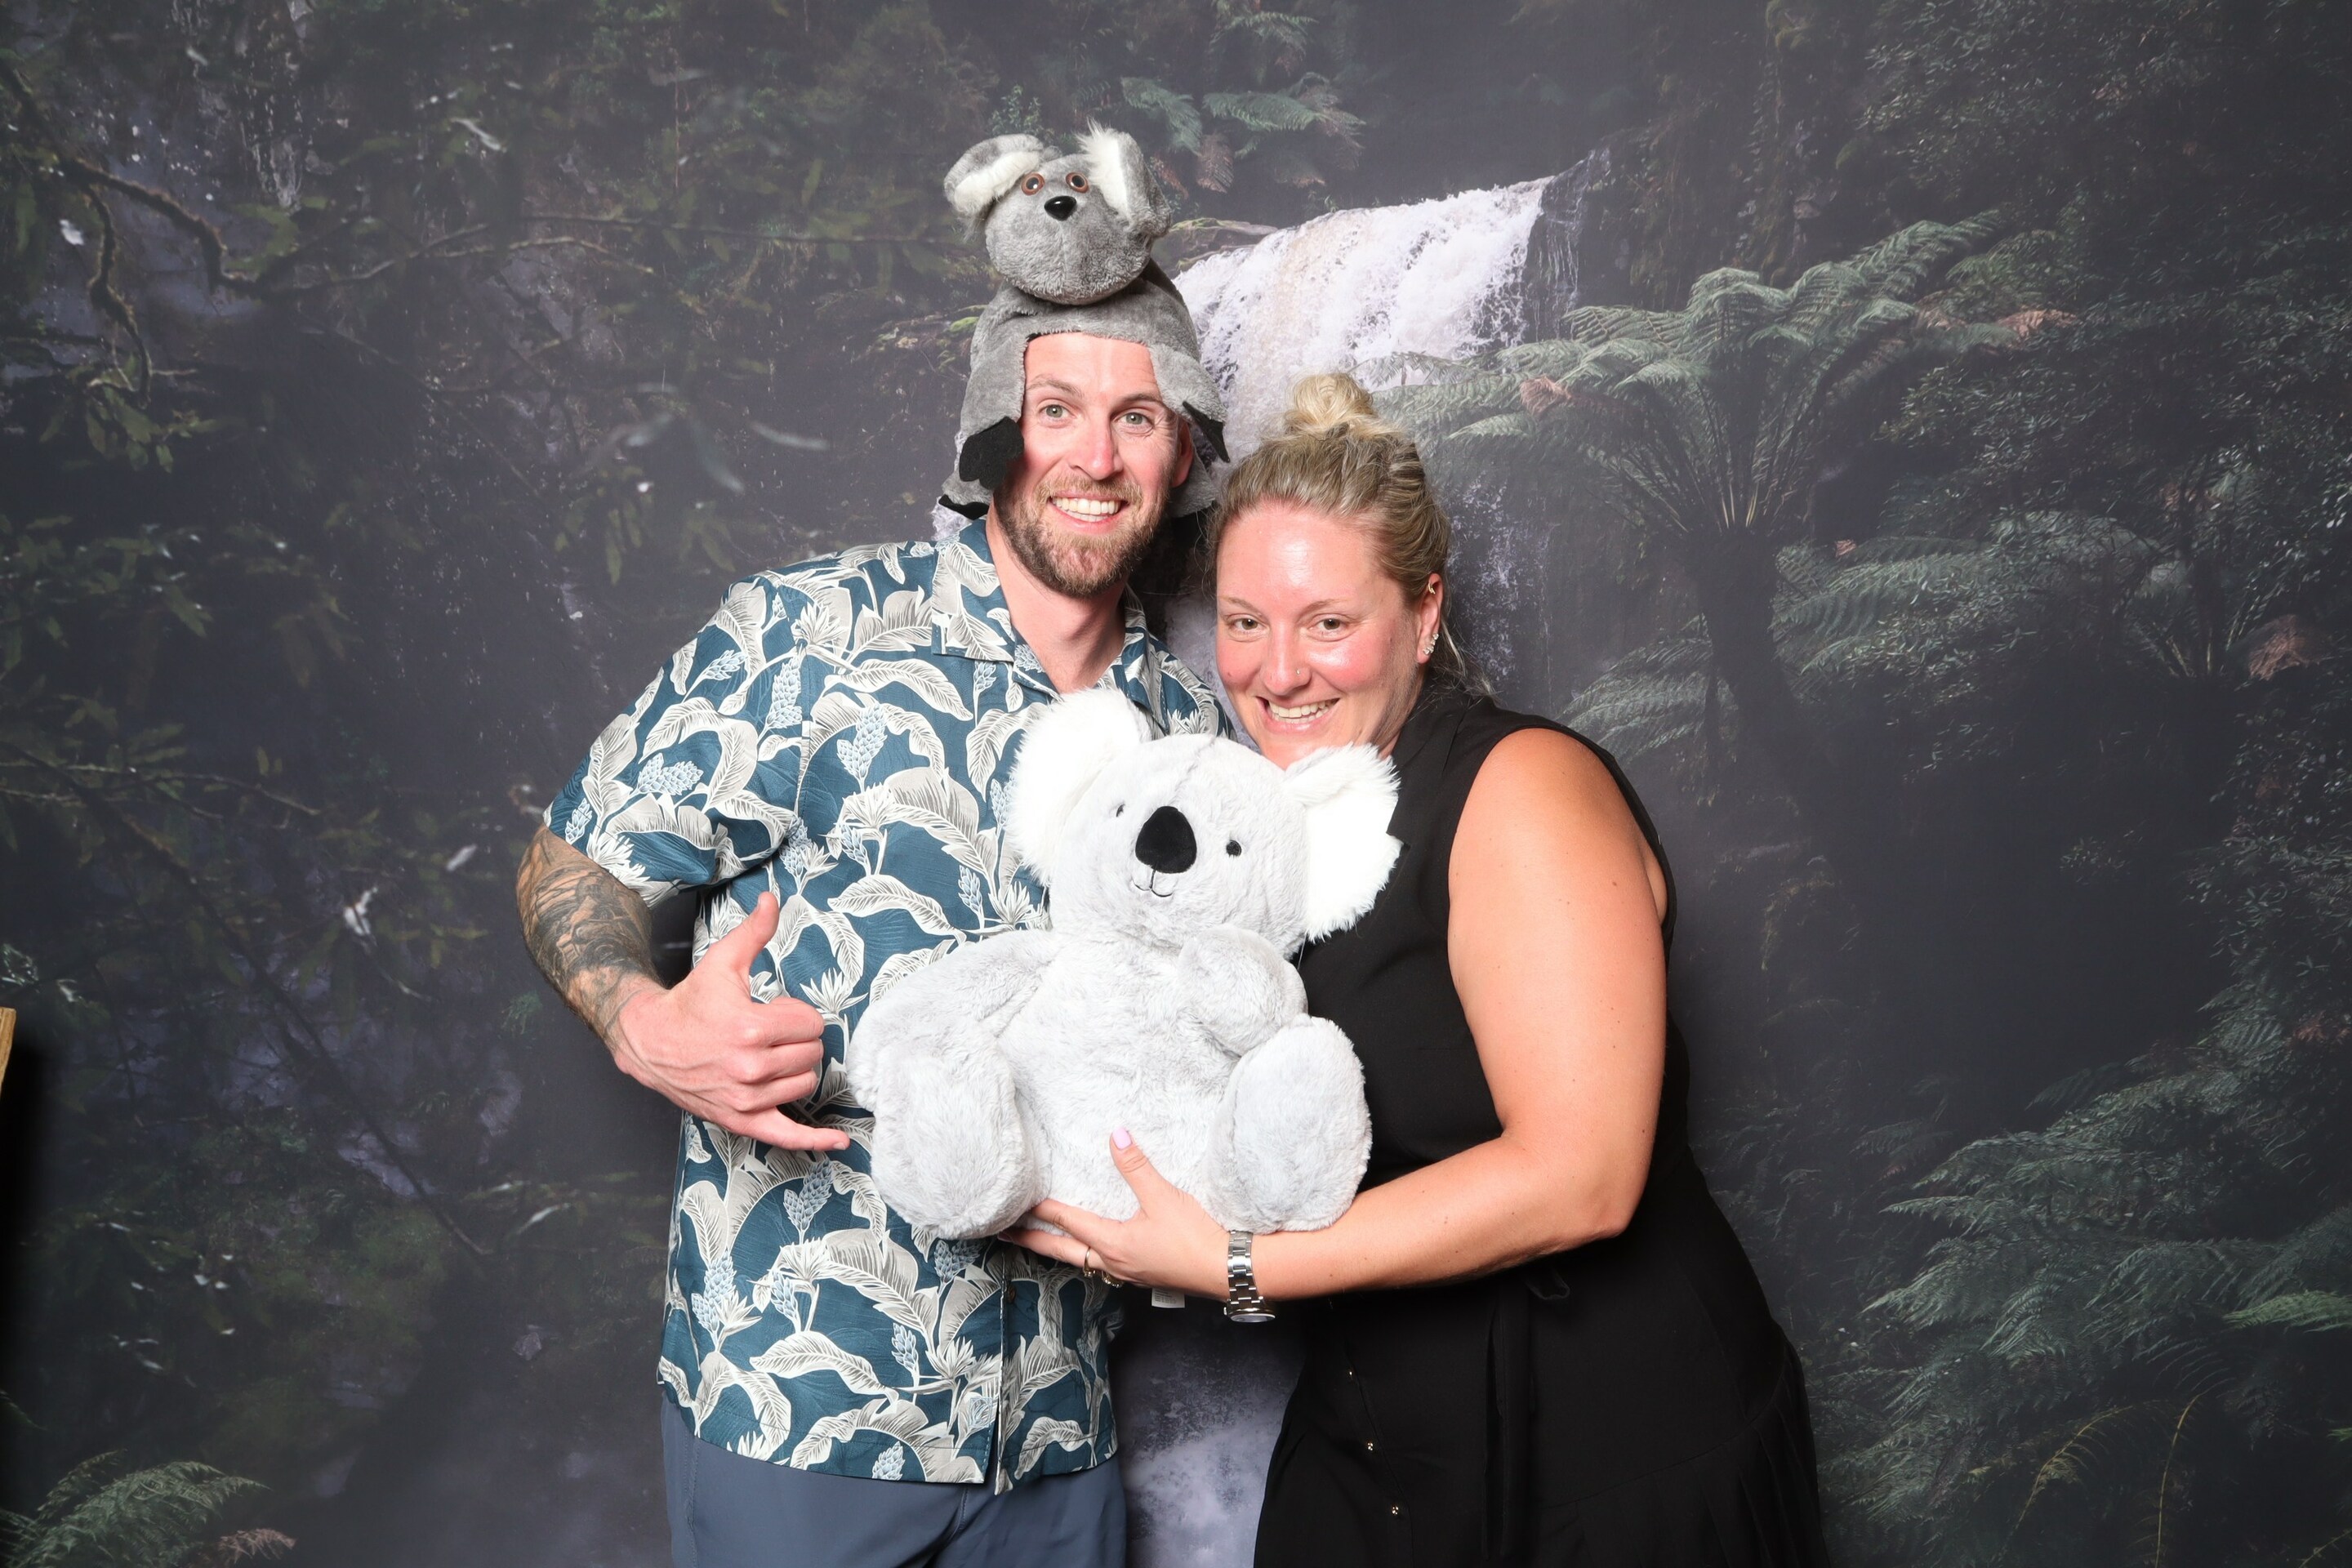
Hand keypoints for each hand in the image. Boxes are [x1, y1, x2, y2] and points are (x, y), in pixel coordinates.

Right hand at [607, 892, 850, 1150]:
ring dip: (797, 1069)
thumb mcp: (722, 962)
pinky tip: (838, 1142)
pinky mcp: (742, 1121)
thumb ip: (754, 932)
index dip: (797, 1014)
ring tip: (771, 1056)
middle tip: (772, 1032)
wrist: (651, 1042)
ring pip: (805, 1085)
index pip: (810, 1024)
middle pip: (812, 1054)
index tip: (775, 1010)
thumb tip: (772, 899)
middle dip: (799, 1040)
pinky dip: (814, 1141)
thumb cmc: (691, 1002)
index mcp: (751, 1029)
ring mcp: (746, 1100)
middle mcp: (750, 1069)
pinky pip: (786, 1136)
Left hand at [1006, 1130, 1228, 1296]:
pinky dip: (1084, 1255)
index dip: (1043, 1209)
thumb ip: (1137, 1167)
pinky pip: (1101, 1265)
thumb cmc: (1195, 1237)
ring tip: (1041, 1240)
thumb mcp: (1164, 1197)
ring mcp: (1127, 1273)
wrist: (1227, 1270)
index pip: (1068, 1222)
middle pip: (1062, 1251)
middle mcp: (1113, 1263)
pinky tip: (1091, 1249)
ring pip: (1080, 1261)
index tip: (1018, 1201)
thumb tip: (1116, 1135)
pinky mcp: (1142, 1275)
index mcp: (1113, 1243)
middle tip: (1005, 1234)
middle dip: (1032, 1240)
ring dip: (1058, 1250)